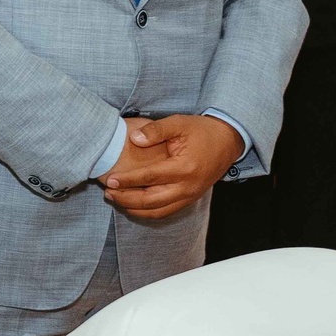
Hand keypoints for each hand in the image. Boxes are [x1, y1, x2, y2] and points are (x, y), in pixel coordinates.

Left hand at [101, 114, 241, 219]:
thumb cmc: (201, 131)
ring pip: (158, 211)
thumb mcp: (179, 123)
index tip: (110, 179)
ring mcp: (190, 195)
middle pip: (151, 200)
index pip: (150, 177)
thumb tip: (133, 138)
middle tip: (107, 192)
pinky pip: (167, 212)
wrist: (228, 142)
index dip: (128, 180)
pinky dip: (148, 212)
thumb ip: (156, 130)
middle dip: (126, 198)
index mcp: (185, 168)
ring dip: (134, 208)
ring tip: (115, 199)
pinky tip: (133, 205)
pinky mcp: (190, 199)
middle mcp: (188, 186)